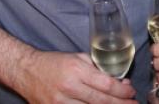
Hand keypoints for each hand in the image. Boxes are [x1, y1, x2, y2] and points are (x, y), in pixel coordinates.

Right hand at [15, 50, 137, 103]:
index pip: (106, 84)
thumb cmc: (54, 62)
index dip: (122, 91)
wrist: (26, 71)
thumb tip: (119, 81)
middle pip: (101, 101)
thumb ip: (98, 68)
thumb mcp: (78, 58)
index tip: (131, 93)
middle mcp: (69, 87)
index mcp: (77, 70)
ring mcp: (60, 102)